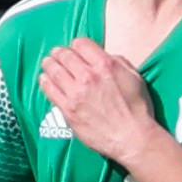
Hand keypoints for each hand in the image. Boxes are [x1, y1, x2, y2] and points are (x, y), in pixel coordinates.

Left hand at [36, 42, 169, 169]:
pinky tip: (44, 79)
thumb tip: (103, 56)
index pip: (81, 44)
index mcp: (105, 65)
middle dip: (59, 53)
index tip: (75, 49)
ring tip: (47, 63)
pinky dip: (45, 82)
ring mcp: (76, 94)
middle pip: (65, 56)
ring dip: (49, 64)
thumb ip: (117, 62)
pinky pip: (50, 91)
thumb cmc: (137, 108)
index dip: (76, 45)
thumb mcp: (134, 76)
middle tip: (56, 53)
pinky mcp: (68, 110)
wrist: (132, 137)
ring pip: (54, 71)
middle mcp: (89, 77)